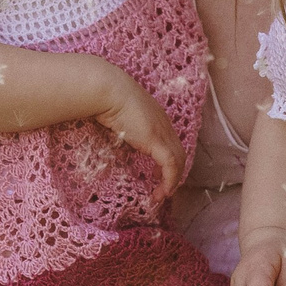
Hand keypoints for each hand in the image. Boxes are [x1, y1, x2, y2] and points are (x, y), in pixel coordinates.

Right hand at [93, 66, 184, 199]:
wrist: (108, 90)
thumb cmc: (106, 99)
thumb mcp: (118, 116)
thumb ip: (124, 129)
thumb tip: (121, 141)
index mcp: (156, 117)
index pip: (170, 142)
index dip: (167, 160)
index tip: (157, 173)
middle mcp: (164, 124)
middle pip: (179, 153)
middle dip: (173, 173)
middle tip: (162, 188)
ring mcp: (162, 131)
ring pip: (179, 161)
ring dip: (172, 181)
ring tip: (162, 194)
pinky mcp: (156, 140)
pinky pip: (171, 165)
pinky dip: (170, 180)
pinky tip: (162, 192)